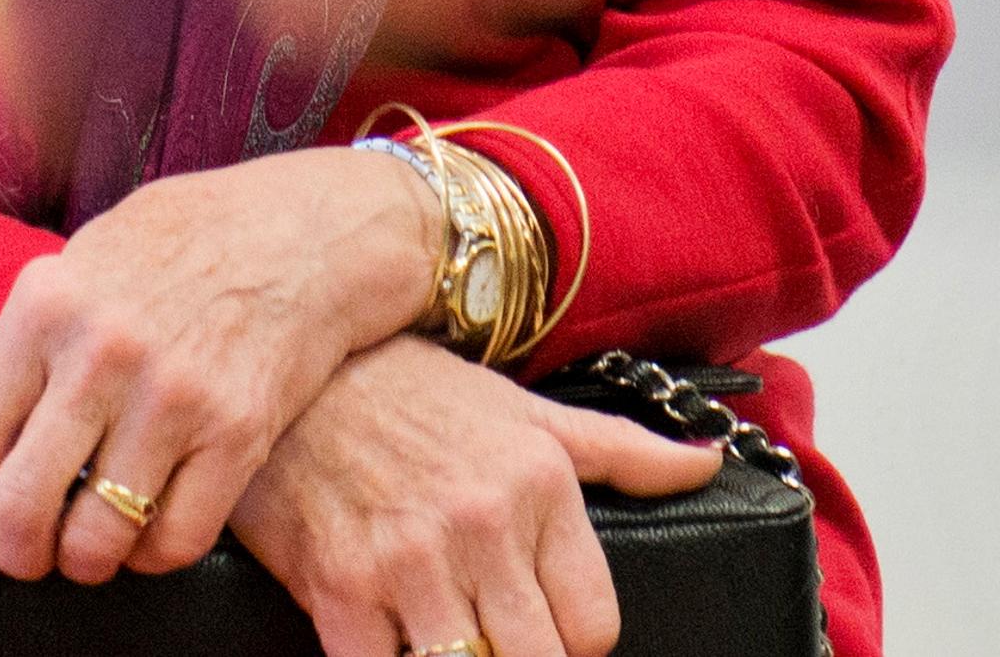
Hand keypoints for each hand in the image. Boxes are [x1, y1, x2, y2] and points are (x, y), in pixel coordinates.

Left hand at [0, 145, 435, 584]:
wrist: (301, 232)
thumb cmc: (184, 243)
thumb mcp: (84, 260)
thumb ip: (33, 339)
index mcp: (45, 306)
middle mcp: (100, 354)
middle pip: (20, 504)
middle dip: (16, 553)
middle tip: (26, 558)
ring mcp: (171, 398)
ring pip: (96, 539)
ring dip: (83, 563)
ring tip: (87, 551)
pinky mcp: (237, 434)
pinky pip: (175, 540)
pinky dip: (152, 557)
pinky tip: (147, 535)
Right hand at [224, 335, 716, 656]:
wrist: (292, 370)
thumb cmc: (409, 390)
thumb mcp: (524, 410)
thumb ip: (621, 450)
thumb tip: (707, 464)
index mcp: (539, 484)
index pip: (594, 626)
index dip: (571, 643)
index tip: (540, 631)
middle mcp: (484, 523)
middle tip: (491, 639)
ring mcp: (410, 560)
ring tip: (444, 640)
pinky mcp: (341, 587)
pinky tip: (391, 645)